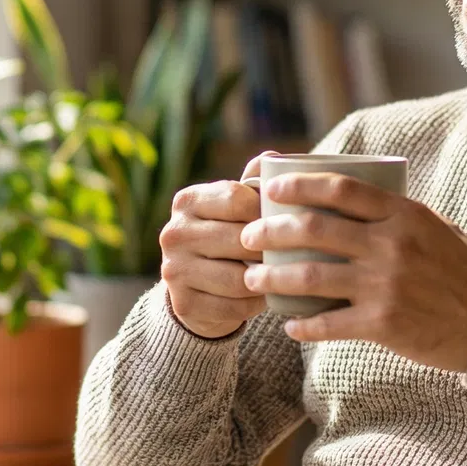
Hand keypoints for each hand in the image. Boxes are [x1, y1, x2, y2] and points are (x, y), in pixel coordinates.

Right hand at [157, 155, 270, 338]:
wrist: (197, 288)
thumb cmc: (227, 237)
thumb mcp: (235, 206)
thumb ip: (253, 182)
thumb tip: (274, 158)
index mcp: (187, 200)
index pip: (236, 199)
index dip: (267, 211)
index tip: (286, 220)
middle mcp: (173, 232)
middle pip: (239, 240)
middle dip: (270, 249)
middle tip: (293, 253)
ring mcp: (173, 270)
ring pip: (238, 278)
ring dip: (265, 280)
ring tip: (281, 276)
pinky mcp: (183, 304)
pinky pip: (233, 307)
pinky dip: (255, 304)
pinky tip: (264, 297)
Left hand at [238, 173, 466, 370]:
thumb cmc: (465, 273)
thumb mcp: (437, 229)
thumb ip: (397, 215)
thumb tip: (353, 200)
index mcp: (404, 214)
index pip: (341, 189)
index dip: (300, 185)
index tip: (273, 189)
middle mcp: (391, 245)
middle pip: (315, 229)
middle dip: (271, 230)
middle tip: (249, 237)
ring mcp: (385, 285)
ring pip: (312, 275)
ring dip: (274, 277)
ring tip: (253, 280)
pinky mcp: (383, 323)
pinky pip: (330, 323)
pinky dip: (303, 326)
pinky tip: (289, 327)